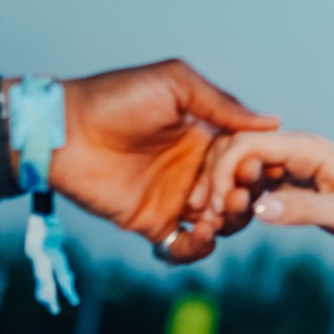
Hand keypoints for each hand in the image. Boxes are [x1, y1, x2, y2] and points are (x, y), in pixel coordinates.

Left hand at [50, 60, 277, 263]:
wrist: (61, 131)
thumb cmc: (115, 98)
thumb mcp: (174, 84)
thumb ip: (222, 103)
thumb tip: (273, 122)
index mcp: (207, 137)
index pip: (249, 158)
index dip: (260, 166)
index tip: (260, 168)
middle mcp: (197, 170)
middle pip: (241, 194)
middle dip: (245, 198)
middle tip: (233, 195)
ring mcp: (176, 199)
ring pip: (221, 224)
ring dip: (227, 223)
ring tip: (212, 214)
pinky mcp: (152, 223)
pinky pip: (185, 246)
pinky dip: (197, 249)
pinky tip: (196, 234)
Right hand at [192, 130, 333, 254]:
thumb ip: (303, 211)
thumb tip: (259, 210)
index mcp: (308, 147)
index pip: (249, 143)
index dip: (224, 170)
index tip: (217, 205)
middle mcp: (296, 151)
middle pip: (238, 152)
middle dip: (217, 180)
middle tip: (209, 217)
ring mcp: (292, 168)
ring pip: (243, 171)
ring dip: (226, 193)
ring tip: (218, 223)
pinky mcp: (292, 188)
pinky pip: (255, 189)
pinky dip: (240, 203)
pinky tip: (232, 224)